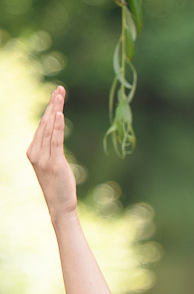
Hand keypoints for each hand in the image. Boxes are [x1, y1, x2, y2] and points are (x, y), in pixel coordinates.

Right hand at [26, 86, 77, 223]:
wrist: (60, 204)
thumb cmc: (59, 185)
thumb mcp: (54, 164)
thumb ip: (52, 149)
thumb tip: (56, 136)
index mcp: (33, 151)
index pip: (42, 125)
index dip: (50, 109)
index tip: (57, 95)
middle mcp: (35, 152)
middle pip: (44, 123)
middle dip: (52, 105)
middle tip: (60, 89)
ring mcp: (43, 157)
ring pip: (49, 129)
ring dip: (55, 110)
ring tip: (60, 95)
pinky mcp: (54, 162)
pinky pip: (55, 141)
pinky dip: (57, 127)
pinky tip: (59, 114)